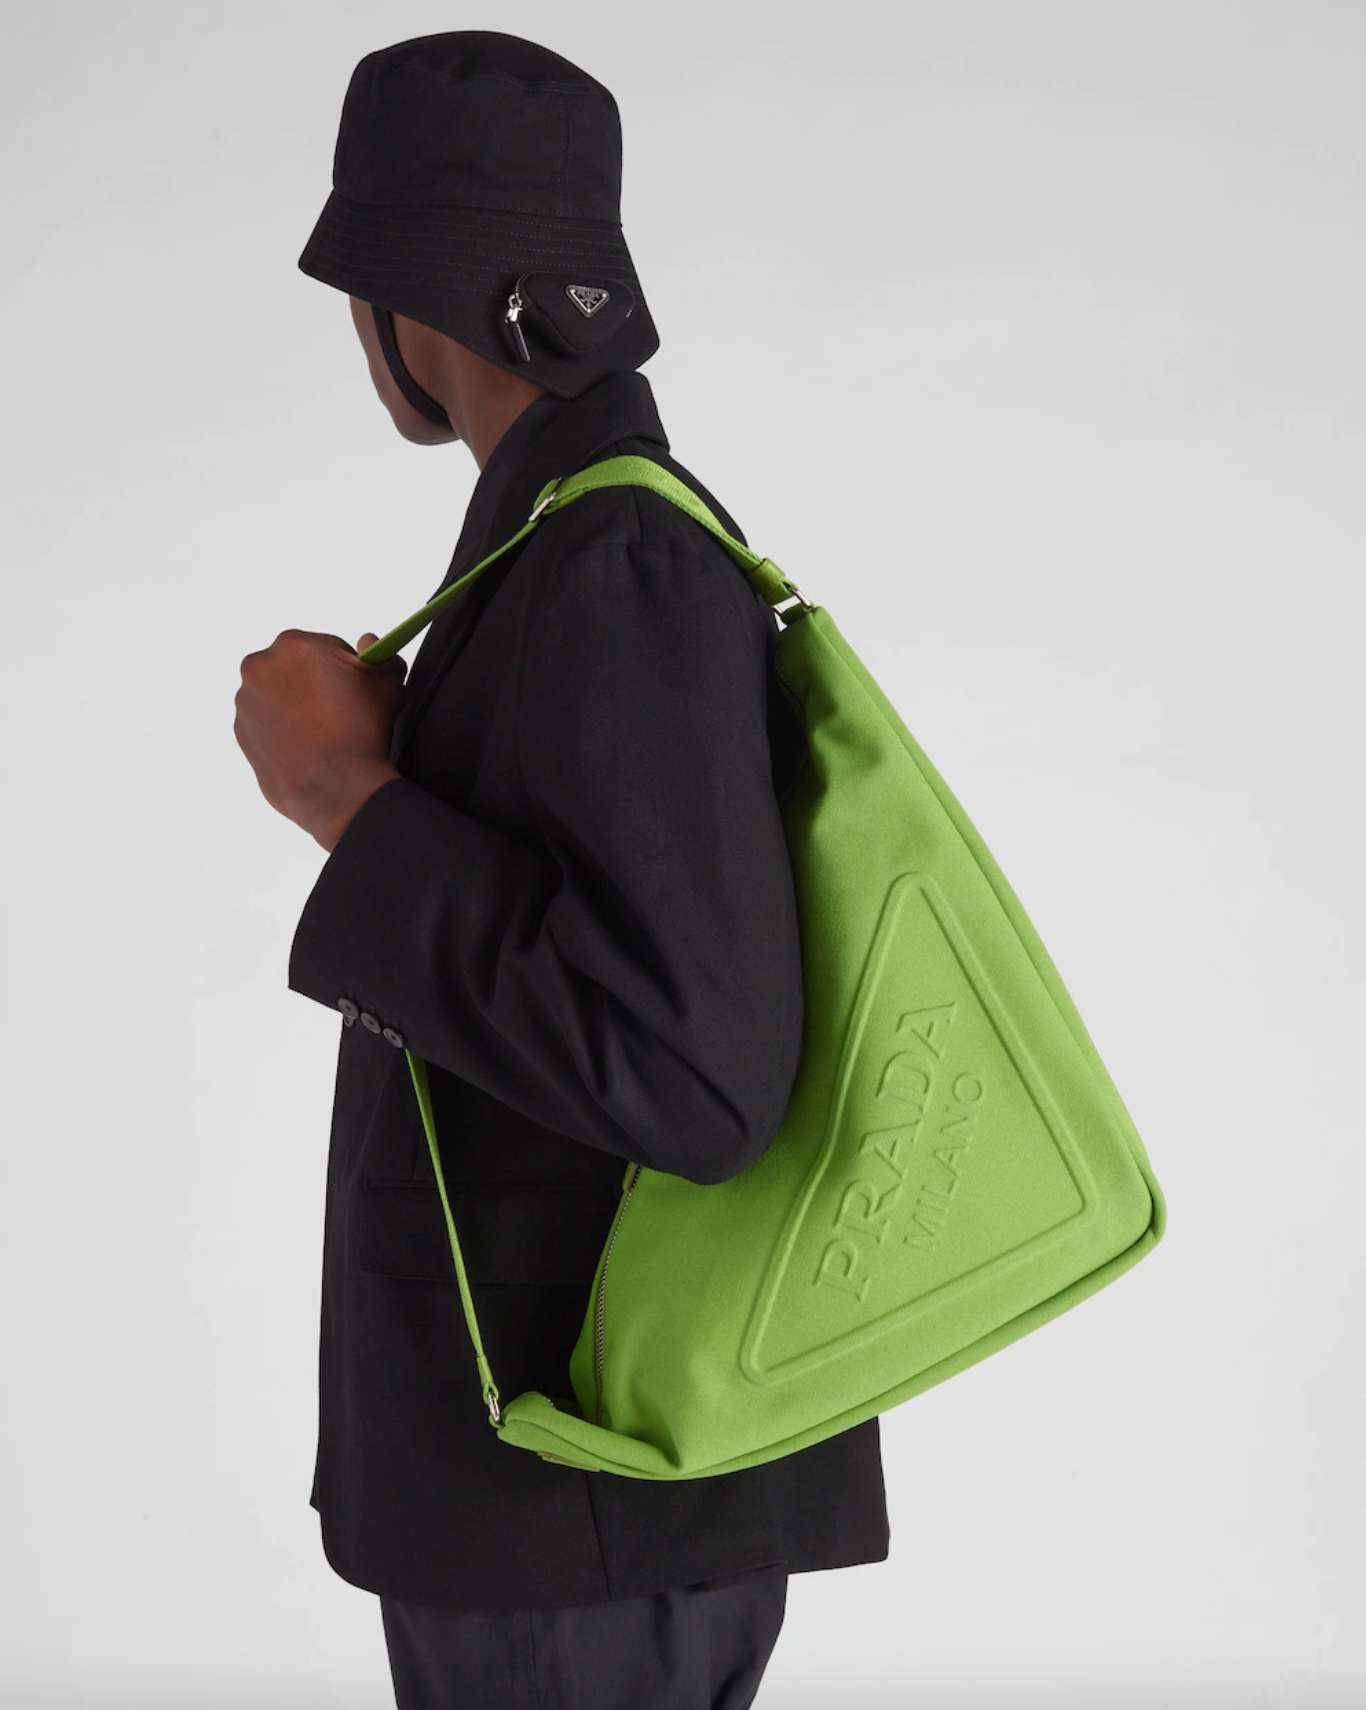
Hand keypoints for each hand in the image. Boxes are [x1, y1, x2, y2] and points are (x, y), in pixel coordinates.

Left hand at [235, 630, 406, 850]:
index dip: (346, 668)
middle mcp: (261, 666)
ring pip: (278, 693)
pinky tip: (307, 745)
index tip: (356, 689)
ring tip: (324, 733)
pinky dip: (283, 728)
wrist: (334, 788)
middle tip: (341, 712)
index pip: (326, 646)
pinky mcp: (241, 731)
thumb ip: (381, 657)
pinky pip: (266, 721)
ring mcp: (246, 701)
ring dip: (297, 705)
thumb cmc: (359, 733)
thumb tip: (371, 643)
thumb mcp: (387, 686)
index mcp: (294, 645)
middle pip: (296, 667)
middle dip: (316, 682)